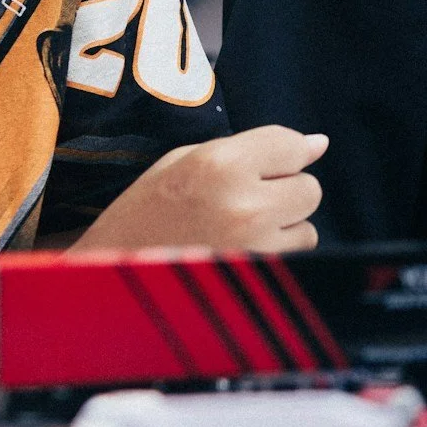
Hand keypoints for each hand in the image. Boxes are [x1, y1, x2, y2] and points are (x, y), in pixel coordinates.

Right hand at [73, 125, 327, 253]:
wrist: (109, 273)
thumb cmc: (145, 211)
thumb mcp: (185, 160)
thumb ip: (253, 149)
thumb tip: (317, 145)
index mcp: (219, 164)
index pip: (290, 145)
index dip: (288, 153)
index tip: (277, 162)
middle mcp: (243, 204)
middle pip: (309, 189)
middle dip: (285, 190)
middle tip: (249, 197)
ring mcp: (253, 248)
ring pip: (308, 228)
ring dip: (283, 226)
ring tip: (240, 229)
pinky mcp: (257, 280)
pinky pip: (295, 259)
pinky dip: (278, 253)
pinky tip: (242, 251)